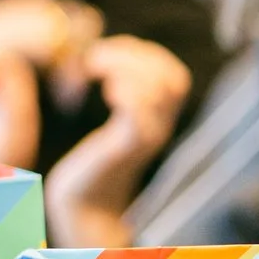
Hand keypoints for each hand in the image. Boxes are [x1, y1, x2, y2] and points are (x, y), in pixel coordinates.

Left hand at [43, 36, 190, 248]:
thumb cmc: (92, 164)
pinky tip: (106, 93)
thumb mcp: (111, 125)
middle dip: (137, 55)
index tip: (107, 53)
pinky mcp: (126, 149)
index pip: (174, 74)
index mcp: (158, 119)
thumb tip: (101, 57)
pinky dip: (126, 93)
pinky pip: (140, 115)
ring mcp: (146, 138)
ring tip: (94, 70)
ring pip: (161, 90)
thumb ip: (120, 96)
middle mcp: (159, 127)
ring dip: (126, 67)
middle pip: (174, 77)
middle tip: (96, 59)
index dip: (145, 54)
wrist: (84, 206)